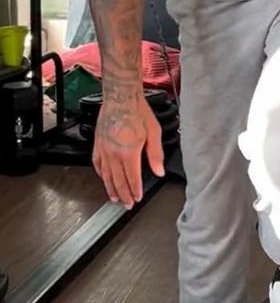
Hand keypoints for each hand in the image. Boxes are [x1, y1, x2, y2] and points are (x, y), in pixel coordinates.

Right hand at [93, 91, 164, 209]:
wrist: (120, 97)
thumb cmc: (138, 111)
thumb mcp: (153, 132)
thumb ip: (156, 155)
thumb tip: (159, 171)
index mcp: (129, 152)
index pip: (132, 179)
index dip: (135, 191)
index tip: (138, 198)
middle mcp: (114, 154)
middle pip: (118, 181)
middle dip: (124, 195)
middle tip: (127, 204)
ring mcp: (103, 150)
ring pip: (106, 176)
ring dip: (111, 189)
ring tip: (115, 198)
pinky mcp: (97, 144)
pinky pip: (97, 164)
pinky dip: (101, 175)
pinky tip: (104, 178)